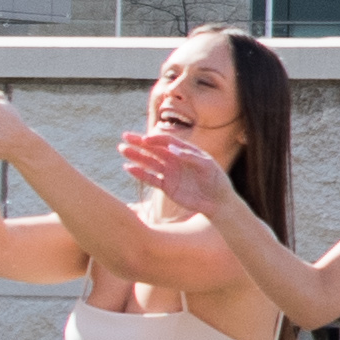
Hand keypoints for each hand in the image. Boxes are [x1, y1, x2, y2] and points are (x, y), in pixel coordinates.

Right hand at [116, 127, 231, 213]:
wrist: (217, 202)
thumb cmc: (216, 180)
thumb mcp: (207, 166)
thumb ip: (189, 157)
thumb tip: (171, 148)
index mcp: (185, 150)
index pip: (167, 141)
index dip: (155, 139)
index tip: (145, 140)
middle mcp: (175, 159)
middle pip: (154, 149)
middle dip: (139, 143)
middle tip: (124, 137)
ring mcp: (169, 173)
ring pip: (149, 162)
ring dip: (136, 156)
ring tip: (122, 149)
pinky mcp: (166, 186)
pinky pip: (151, 178)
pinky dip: (139, 174)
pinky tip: (128, 168)